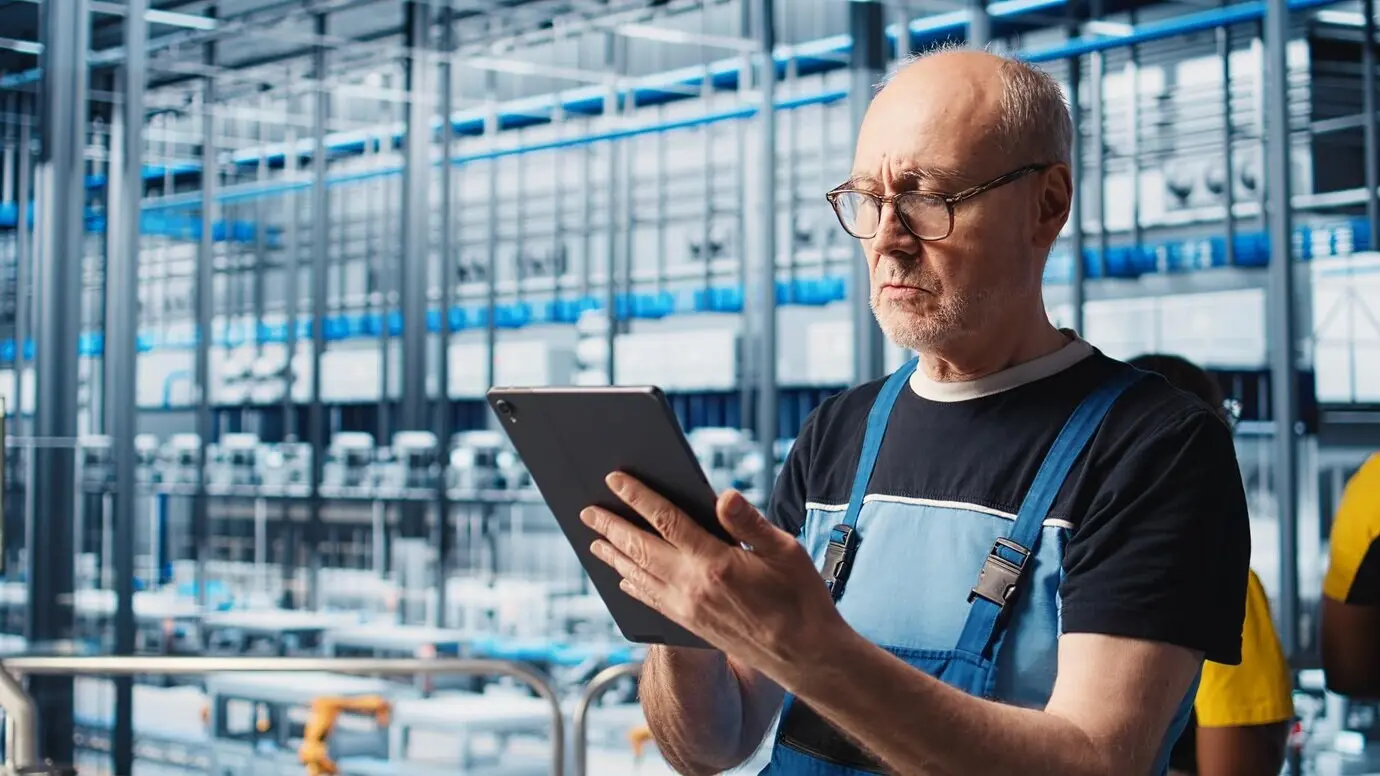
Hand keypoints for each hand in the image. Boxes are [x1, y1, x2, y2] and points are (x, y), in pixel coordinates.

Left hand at [580, 472, 847, 682]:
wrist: (804, 656)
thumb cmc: (801, 599)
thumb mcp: (786, 551)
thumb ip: (749, 523)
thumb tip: (723, 495)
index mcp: (716, 562)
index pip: (666, 520)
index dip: (637, 496)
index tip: (614, 478)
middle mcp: (693, 586)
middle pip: (640, 548)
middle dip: (611, 526)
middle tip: (587, 510)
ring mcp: (687, 608)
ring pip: (638, 575)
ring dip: (613, 554)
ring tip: (594, 540)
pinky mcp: (689, 624)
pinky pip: (649, 600)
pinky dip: (631, 584)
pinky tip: (622, 576)